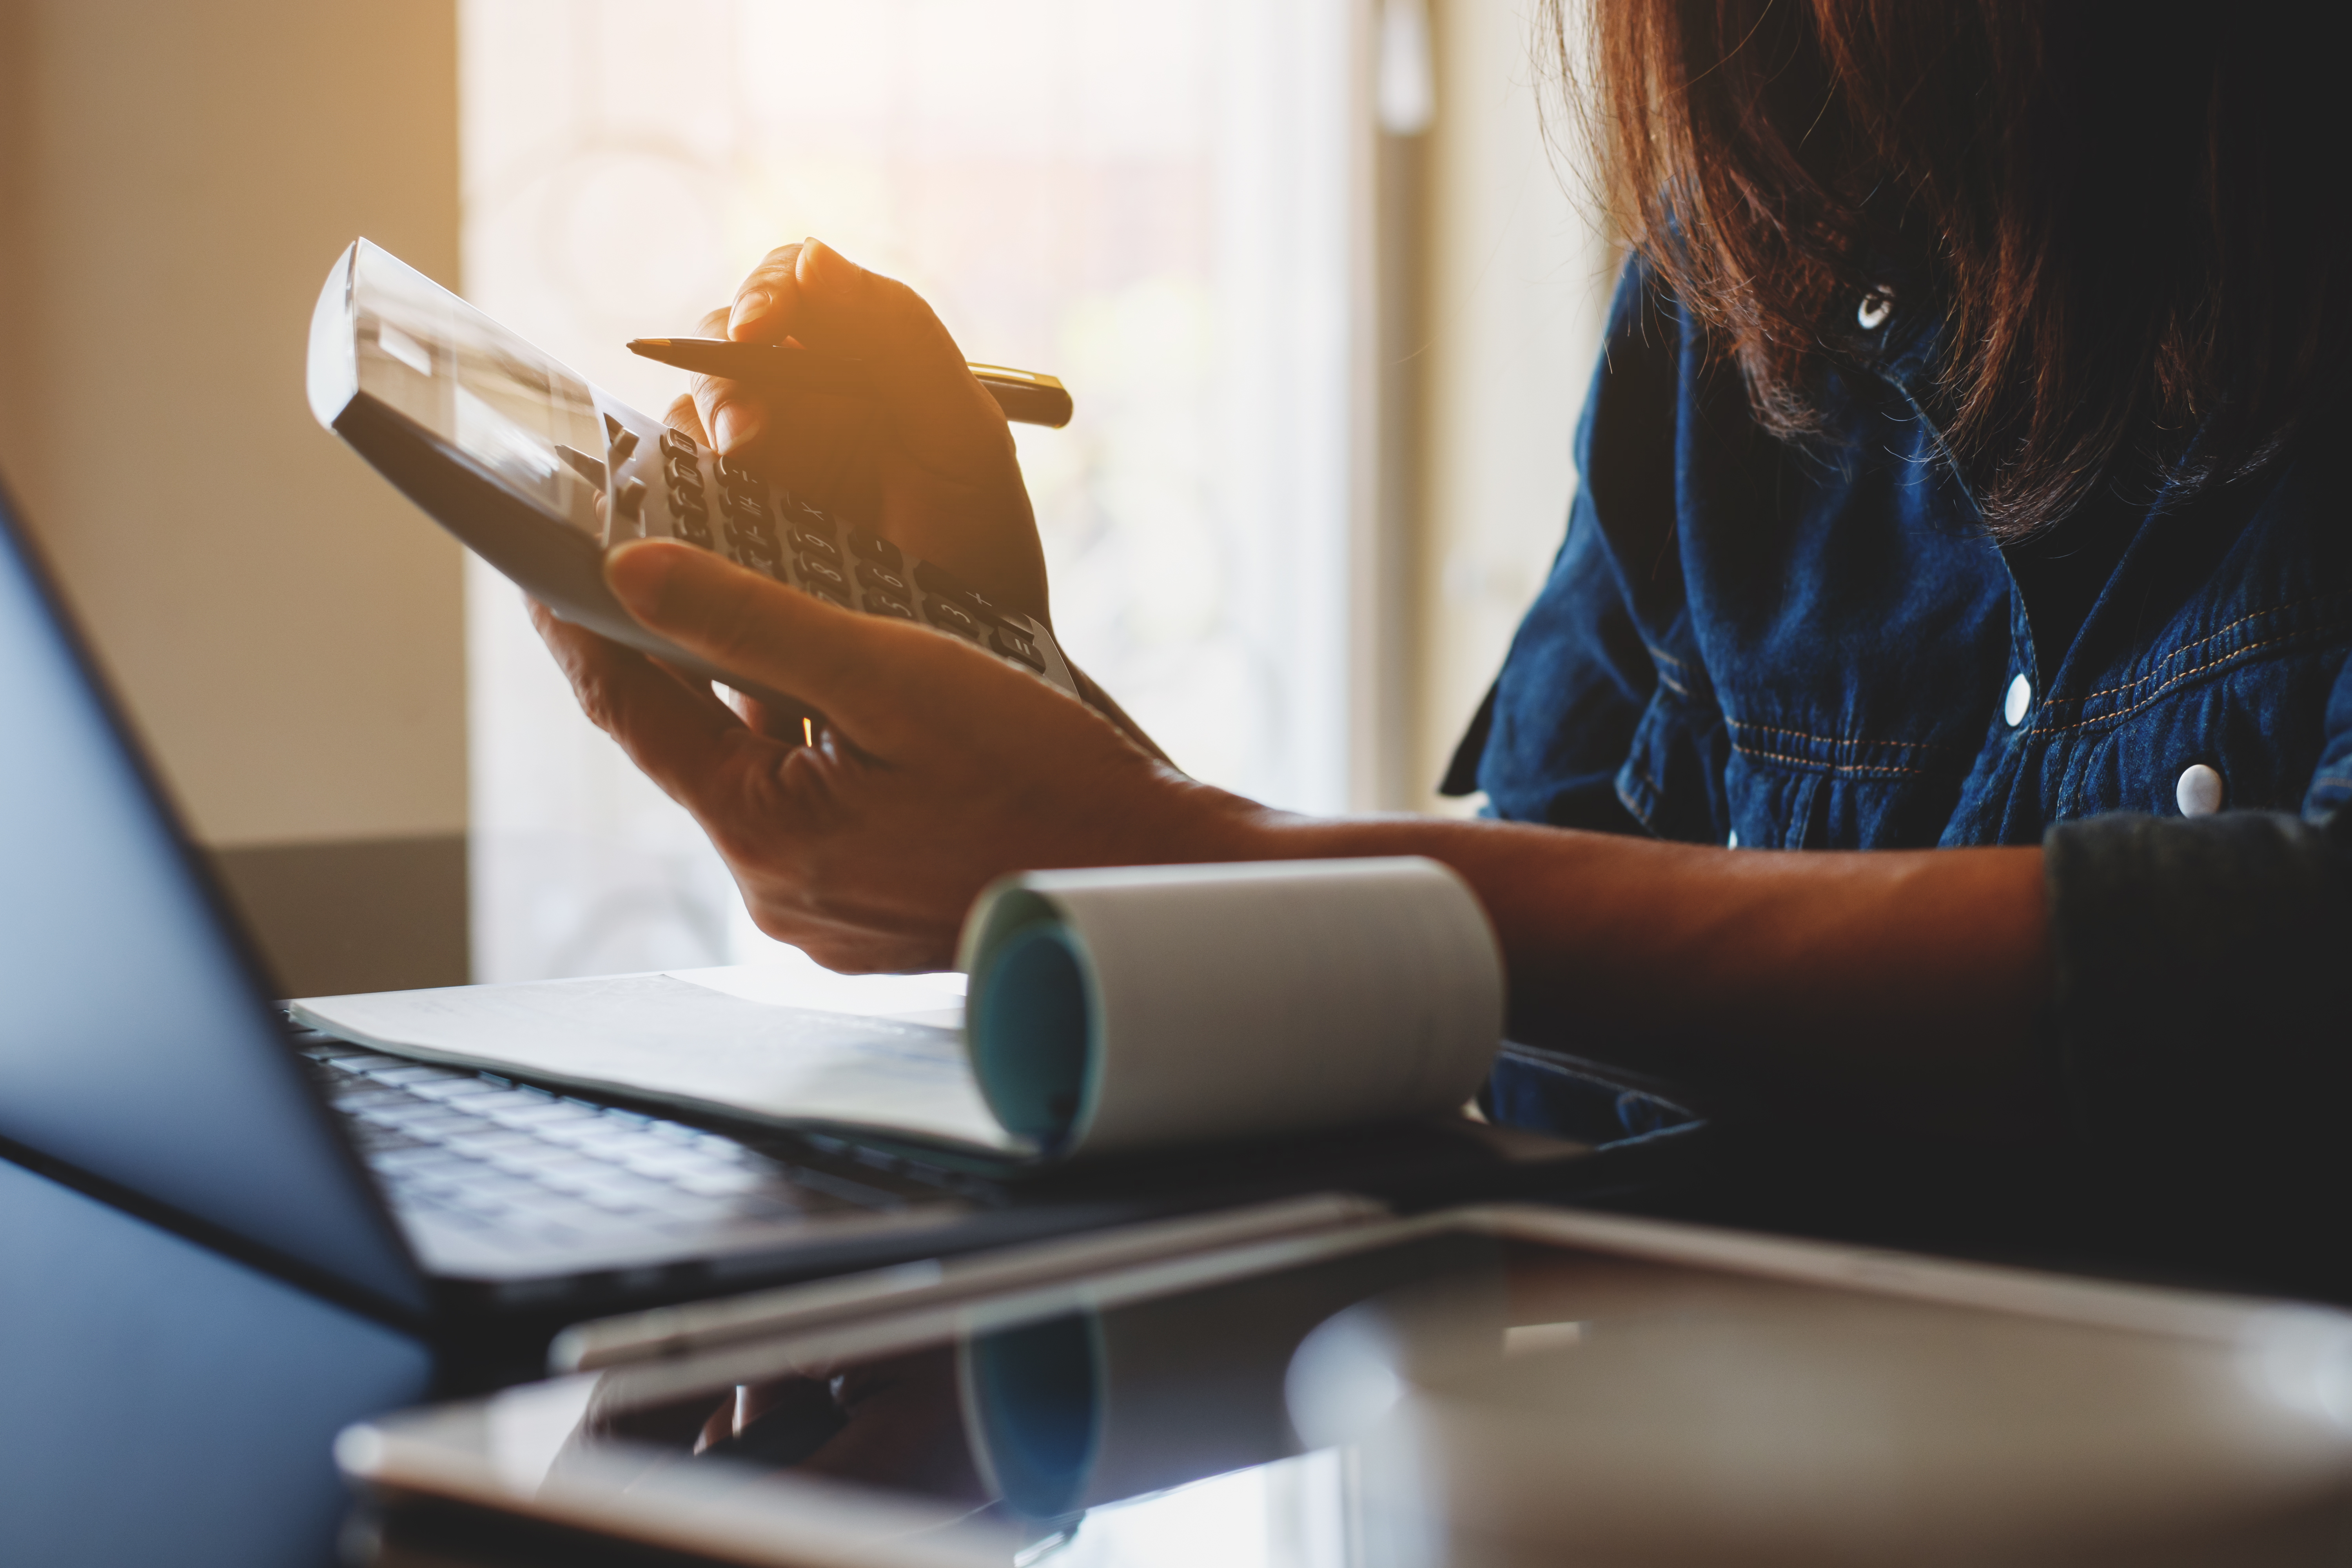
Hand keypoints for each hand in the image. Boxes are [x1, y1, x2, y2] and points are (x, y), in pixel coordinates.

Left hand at [532, 539, 1266, 970]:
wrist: (1149, 880)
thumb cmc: (1044, 780)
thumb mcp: (895, 675)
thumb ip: (756, 623)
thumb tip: (633, 572)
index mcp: (767, 834)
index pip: (628, 711)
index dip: (576, 624)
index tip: (541, 557)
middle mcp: (778, 889)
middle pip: (688, 743)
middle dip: (666, 650)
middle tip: (643, 553)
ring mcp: (825, 911)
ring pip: (753, 773)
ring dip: (745, 693)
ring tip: (749, 602)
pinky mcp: (870, 913)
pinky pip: (811, 807)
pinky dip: (806, 742)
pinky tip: (840, 691)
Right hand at [679, 239, 1049, 625]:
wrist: (976, 673)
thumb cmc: (984, 553)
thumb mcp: (963, 442)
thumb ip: (902, 339)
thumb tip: (814, 258)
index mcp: (852, 365)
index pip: (787, 289)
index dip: (763, 292)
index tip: (759, 324)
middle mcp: (790, 407)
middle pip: (716, 350)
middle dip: (723, 376)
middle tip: (748, 429)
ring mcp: (746, 474)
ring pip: (684, 423)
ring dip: (701, 436)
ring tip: (740, 471)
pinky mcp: (716, 541)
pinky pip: (668, 505)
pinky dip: (672, 502)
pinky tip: (699, 522)